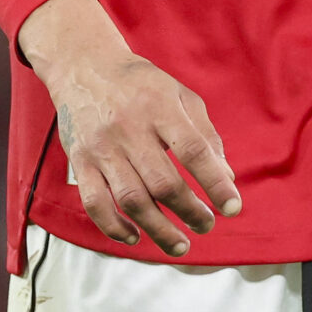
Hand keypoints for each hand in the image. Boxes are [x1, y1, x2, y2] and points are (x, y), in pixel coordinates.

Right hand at [19, 0, 240, 256]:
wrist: (85, 68)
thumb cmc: (142, 85)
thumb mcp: (180, 96)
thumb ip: (205, 135)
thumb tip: (226, 178)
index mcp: (161, 108)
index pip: (194, 151)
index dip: (215, 183)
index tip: (233, 208)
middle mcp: (130, 129)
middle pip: (163, 182)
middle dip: (190, 212)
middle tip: (206, 226)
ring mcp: (101, 148)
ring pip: (131, 199)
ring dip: (158, 229)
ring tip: (180, 244)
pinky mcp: (79, 162)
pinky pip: (95, 203)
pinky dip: (115, 227)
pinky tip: (136, 237)